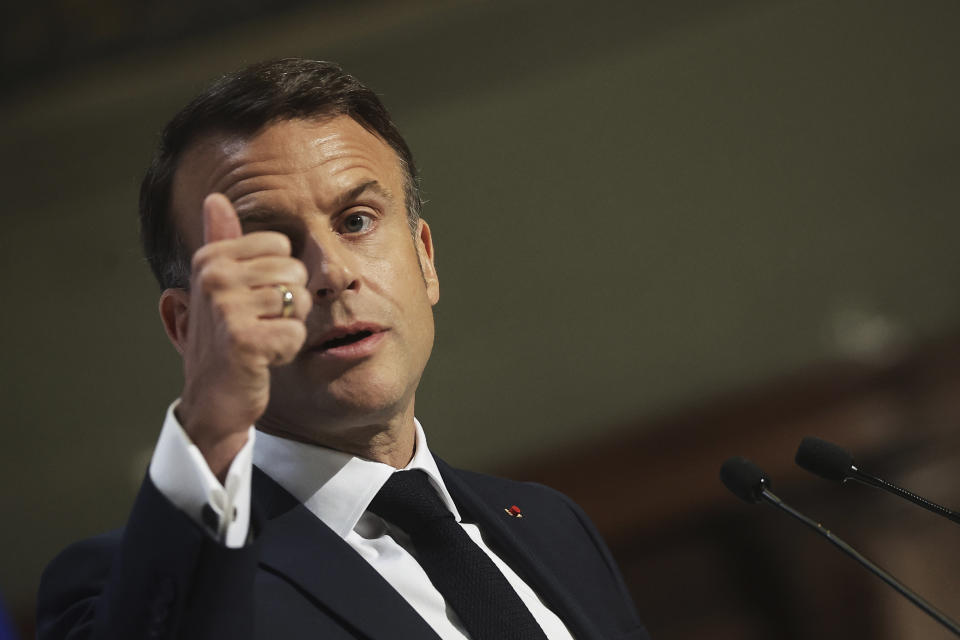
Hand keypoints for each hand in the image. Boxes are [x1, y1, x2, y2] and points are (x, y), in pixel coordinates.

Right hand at [175, 194, 309, 477]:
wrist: (213, 398)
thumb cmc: (224, 339)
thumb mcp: (219, 285)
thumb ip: (221, 240)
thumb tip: (215, 198)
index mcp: (211, 258)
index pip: (281, 245)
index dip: (279, 276)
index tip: (253, 300)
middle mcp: (214, 277)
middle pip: (295, 271)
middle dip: (288, 302)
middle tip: (260, 324)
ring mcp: (227, 308)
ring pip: (299, 301)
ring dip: (288, 327)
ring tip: (262, 339)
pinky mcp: (244, 340)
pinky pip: (296, 332)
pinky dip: (287, 350)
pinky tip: (264, 359)